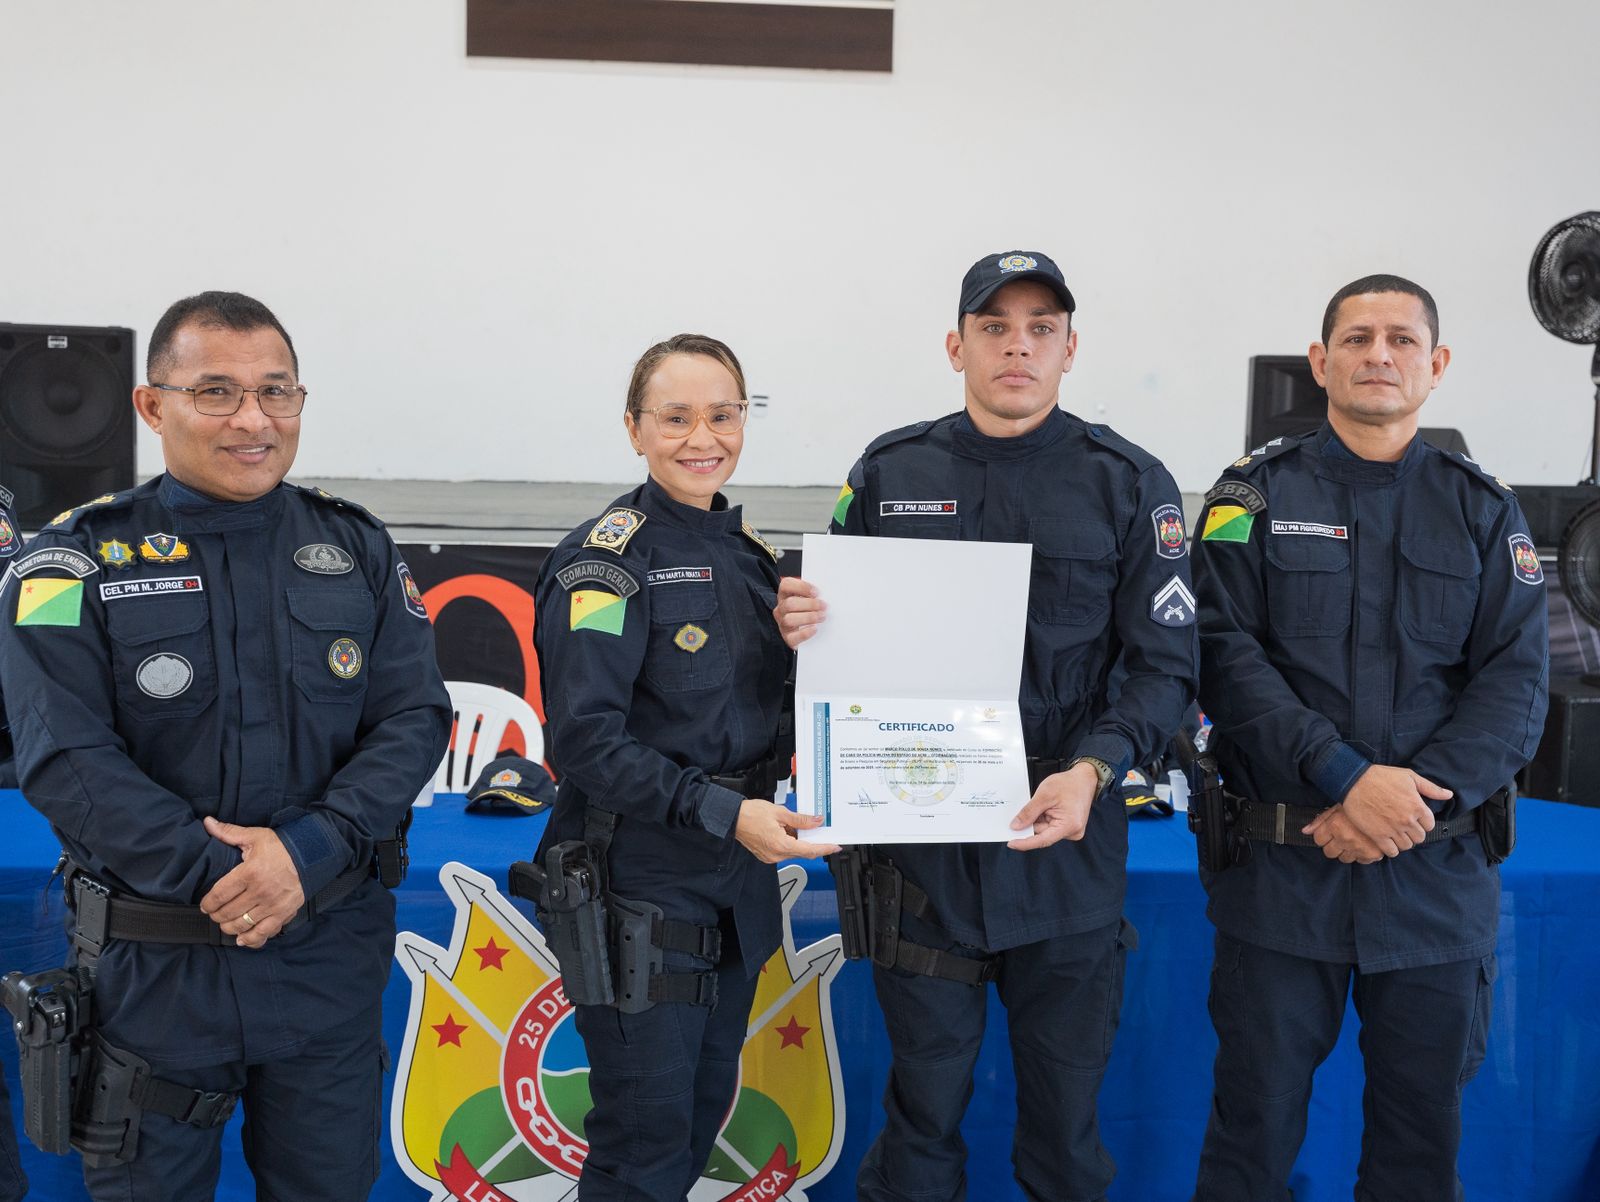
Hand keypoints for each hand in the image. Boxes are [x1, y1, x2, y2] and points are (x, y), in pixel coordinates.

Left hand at [199, 817, 306, 948]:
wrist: (313, 855)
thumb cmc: (281, 846)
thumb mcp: (255, 836)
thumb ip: (229, 832)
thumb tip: (207, 822)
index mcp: (249, 872)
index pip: (219, 895)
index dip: (208, 903)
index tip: (205, 905)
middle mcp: (260, 892)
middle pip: (227, 913)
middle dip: (216, 916)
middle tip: (214, 913)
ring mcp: (272, 905)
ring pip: (242, 925)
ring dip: (229, 927)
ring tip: (226, 923)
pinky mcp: (283, 914)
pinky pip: (264, 933)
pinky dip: (251, 939)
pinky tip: (242, 939)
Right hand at [735, 800, 838, 862]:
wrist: (732, 818)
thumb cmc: (750, 814)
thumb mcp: (780, 813)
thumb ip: (801, 819)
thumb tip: (816, 821)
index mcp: (781, 845)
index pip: (810, 850)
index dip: (825, 848)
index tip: (835, 846)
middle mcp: (776, 855)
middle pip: (802, 852)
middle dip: (812, 842)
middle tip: (819, 830)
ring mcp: (770, 857)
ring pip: (793, 851)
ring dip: (799, 841)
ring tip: (795, 825)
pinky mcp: (766, 855)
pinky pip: (784, 851)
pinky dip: (790, 842)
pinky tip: (787, 830)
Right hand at [774, 577, 826, 648]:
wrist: (811, 632)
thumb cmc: (812, 610)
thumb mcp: (811, 598)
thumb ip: (816, 593)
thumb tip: (829, 592)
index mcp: (785, 594)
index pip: (786, 585)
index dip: (801, 587)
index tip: (817, 592)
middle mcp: (781, 608)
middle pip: (789, 603)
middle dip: (809, 604)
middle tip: (824, 606)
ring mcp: (783, 624)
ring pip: (789, 620)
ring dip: (808, 617)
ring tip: (822, 617)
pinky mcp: (788, 638)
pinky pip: (792, 637)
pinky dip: (805, 633)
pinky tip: (815, 628)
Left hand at [1008, 762, 1099, 850]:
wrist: (1084, 778)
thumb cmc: (1069, 784)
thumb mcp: (1044, 795)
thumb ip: (1029, 812)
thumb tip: (1016, 826)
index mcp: (1069, 825)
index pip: (1042, 840)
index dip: (1025, 843)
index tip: (1011, 843)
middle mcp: (1072, 832)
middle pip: (1042, 834)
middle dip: (1030, 824)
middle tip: (1022, 812)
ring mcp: (1071, 830)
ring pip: (1044, 830)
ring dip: (1038, 819)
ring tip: (1042, 803)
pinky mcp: (1068, 827)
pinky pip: (1050, 826)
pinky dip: (1043, 818)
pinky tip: (1045, 808)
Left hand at [1301, 804, 1385, 863]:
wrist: (1388, 804)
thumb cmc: (1361, 803)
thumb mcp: (1338, 806)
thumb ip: (1320, 819)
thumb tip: (1305, 831)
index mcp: (1335, 825)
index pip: (1318, 840)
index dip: (1322, 836)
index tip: (1328, 832)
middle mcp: (1346, 838)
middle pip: (1329, 852)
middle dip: (1332, 845)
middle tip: (1340, 836)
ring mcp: (1359, 847)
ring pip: (1344, 858)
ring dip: (1346, 850)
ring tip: (1353, 839)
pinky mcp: (1373, 854)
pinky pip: (1360, 861)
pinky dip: (1361, 854)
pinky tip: (1363, 843)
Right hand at [1338, 765, 1447, 856]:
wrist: (1354, 780)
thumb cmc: (1381, 776)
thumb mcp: (1409, 776)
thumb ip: (1430, 788)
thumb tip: (1449, 795)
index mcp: (1417, 806)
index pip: (1430, 825)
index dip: (1423, 822)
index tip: (1414, 818)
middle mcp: (1407, 820)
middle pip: (1419, 838)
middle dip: (1414, 833)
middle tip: (1404, 827)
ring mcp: (1392, 829)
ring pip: (1407, 846)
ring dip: (1403, 841)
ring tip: (1396, 834)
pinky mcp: (1377, 835)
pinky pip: (1391, 851)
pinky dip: (1391, 849)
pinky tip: (1387, 841)